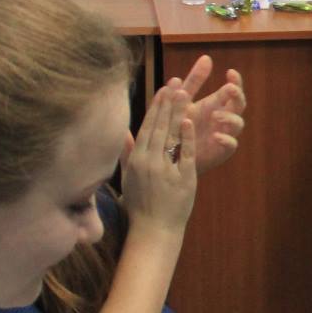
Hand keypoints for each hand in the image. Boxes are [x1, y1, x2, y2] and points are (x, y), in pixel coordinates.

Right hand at [119, 84, 197, 237]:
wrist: (154, 230)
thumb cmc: (140, 205)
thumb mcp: (128, 178)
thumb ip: (126, 153)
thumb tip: (121, 131)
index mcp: (136, 160)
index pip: (146, 127)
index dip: (155, 107)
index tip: (162, 89)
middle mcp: (149, 162)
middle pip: (159, 126)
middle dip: (168, 102)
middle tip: (175, 82)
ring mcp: (166, 170)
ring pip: (171, 135)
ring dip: (177, 112)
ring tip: (184, 92)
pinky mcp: (183, 178)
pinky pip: (186, 153)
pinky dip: (187, 136)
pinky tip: (190, 120)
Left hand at [165, 54, 245, 172]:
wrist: (168, 155)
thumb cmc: (177, 124)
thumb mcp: (183, 99)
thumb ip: (194, 80)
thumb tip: (207, 57)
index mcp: (216, 104)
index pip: (232, 90)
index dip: (236, 81)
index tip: (230, 72)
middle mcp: (223, 117)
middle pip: (240, 104)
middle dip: (237, 95)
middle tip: (229, 89)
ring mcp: (224, 134)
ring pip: (239, 124)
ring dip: (230, 117)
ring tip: (215, 116)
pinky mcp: (221, 151)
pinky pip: (232, 144)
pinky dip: (226, 139)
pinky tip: (216, 136)